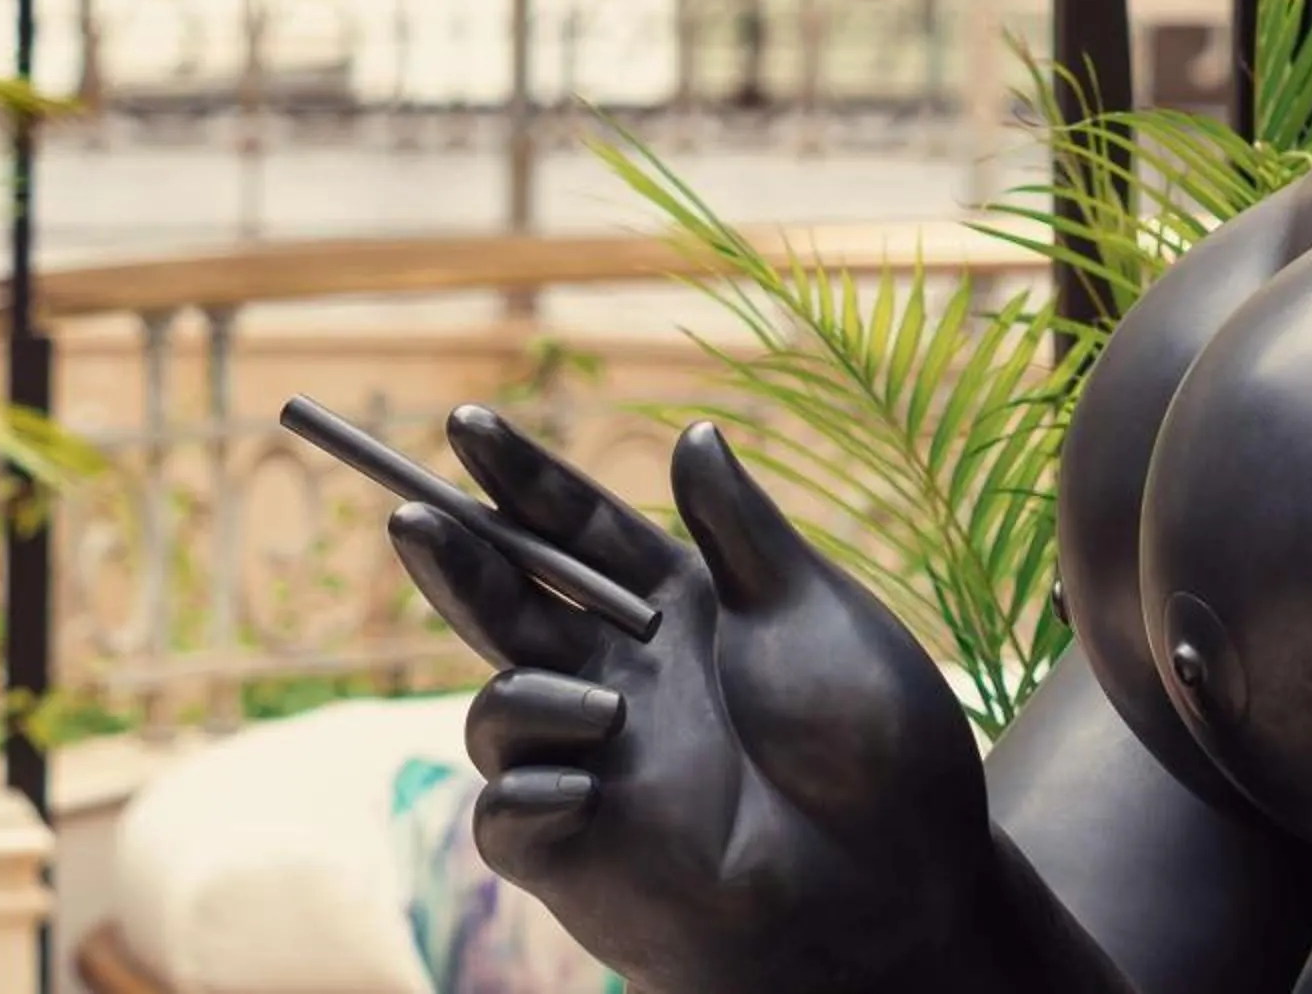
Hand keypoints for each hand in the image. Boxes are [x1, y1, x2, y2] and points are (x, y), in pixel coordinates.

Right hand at [387, 406, 1001, 993]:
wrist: (898, 888)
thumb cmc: (873, 746)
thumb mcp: (813, 616)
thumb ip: (740, 532)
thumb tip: (693, 431)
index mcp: (675, 608)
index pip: (578, 528)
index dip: (521, 476)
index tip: (466, 422)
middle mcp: (623, 674)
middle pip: (511, 601)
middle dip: (457, 557)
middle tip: (413, 516)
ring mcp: (596, 762)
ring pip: (499, 708)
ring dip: (526, 696)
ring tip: (607, 709)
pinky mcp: (583, 850)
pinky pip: (508, 814)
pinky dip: (526, 792)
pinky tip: (583, 783)